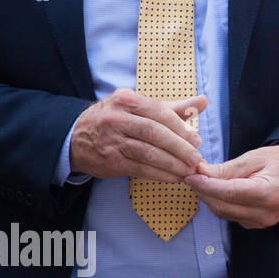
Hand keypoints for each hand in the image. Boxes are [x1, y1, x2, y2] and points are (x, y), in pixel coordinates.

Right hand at [69, 89, 205, 181]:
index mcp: (127, 100)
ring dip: (173, 164)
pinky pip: (140, 169)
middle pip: (155, 133)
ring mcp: (112, 140)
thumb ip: (173, 107)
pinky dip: (160, 174)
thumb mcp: (139, 107)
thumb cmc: (116, 120)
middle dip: (179, 147)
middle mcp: (117, 119)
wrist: (75, 137)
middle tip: (196, 158)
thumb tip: (203, 102)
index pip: (159, 112)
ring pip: (148, 153)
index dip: (181, 127)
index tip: (197, 140)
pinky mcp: (111, 161)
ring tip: (189, 171)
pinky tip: (174, 177)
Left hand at [185, 144, 278, 227]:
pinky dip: (221, 204)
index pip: (229, 193)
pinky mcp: (257, 225)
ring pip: (223, 213)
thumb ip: (226, 169)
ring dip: (210, 198)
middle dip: (204, 191)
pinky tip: (218, 191)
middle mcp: (266, 212)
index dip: (206, 186)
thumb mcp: (253, 158)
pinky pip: (231, 216)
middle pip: (223, 206)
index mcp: (269, 193)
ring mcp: (262, 222)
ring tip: (204, 181)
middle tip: (193, 175)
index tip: (190, 176)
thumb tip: (199, 173)